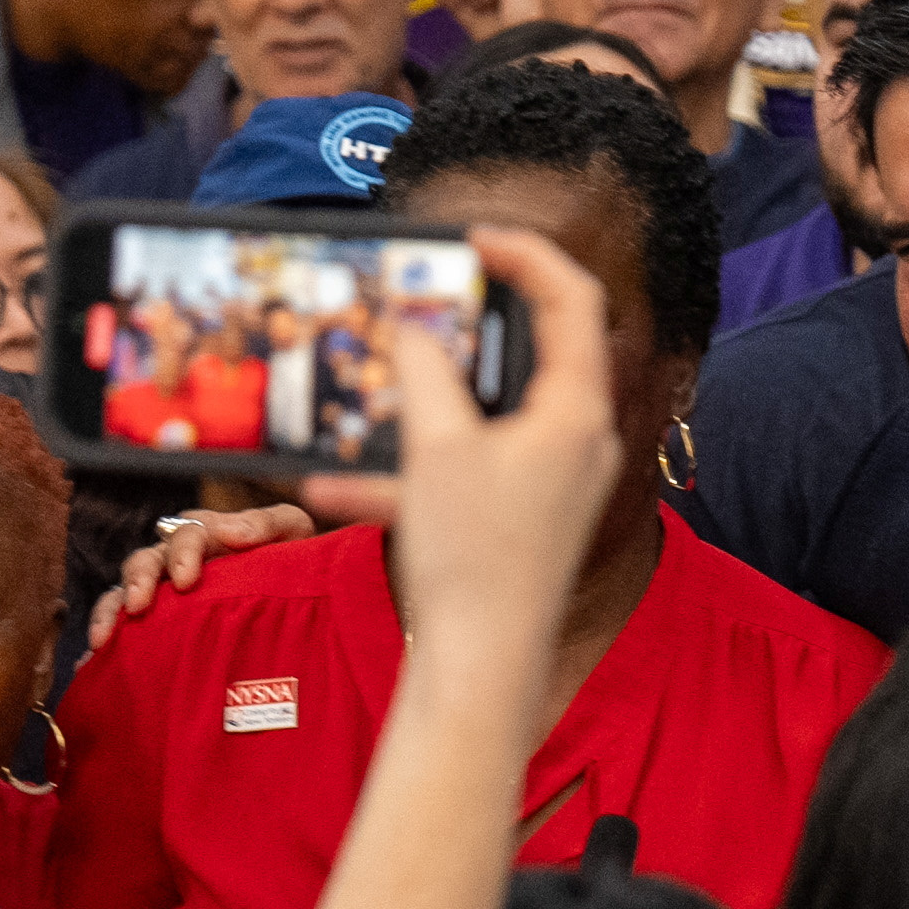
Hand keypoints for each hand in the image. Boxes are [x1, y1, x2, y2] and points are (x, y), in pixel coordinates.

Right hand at [85, 503, 325, 650]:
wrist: (309, 604)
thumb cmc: (296, 562)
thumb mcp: (292, 532)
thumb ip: (266, 523)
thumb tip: (227, 533)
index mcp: (207, 536)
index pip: (186, 533)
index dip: (182, 552)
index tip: (186, 580)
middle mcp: (177, 561)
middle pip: (146, 560)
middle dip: (139, 579)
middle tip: (139, 604)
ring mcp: (164, 595)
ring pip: (124, 592)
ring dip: (111, 610)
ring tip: (104, 638)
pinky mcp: (157, 627)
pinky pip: (122, 629)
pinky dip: (106, 640)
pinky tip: (92, 661)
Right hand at [379, 224, 619, 669]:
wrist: (483, 670)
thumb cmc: (475, 556)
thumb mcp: (438, 447)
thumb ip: (426, 371)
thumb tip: (415, 327)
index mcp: (577, 411)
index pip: (571, 300)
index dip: (525, 254)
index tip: (471, 238)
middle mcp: (577, 442)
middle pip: (532, 353)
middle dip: (469, 325)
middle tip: (422, 300)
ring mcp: (553, 483)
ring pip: (487, 416)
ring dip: (424, 403)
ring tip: (370, 385)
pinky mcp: (522, 520)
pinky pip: (464, 475)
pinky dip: (409, 473)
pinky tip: (331, 487)